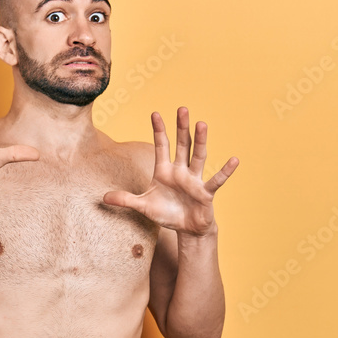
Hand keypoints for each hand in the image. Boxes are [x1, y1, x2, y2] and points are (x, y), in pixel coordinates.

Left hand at [103, 107, 238, 235]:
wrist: (187, 229)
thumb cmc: (167, 214)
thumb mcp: (143, 207)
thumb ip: (125, 200)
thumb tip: (103, 197)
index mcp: (165, 171)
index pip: (161, 146)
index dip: (158, 131)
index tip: (155, 113)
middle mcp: (181, 172)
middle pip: (182, 146)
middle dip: (181, 128)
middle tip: (182, 109)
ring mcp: (194, 181)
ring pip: (198, 157)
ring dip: (200, 141)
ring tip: (202, 124)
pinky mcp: (205, 193)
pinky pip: (216, 181)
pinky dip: (225, 171)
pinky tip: (234, 160)